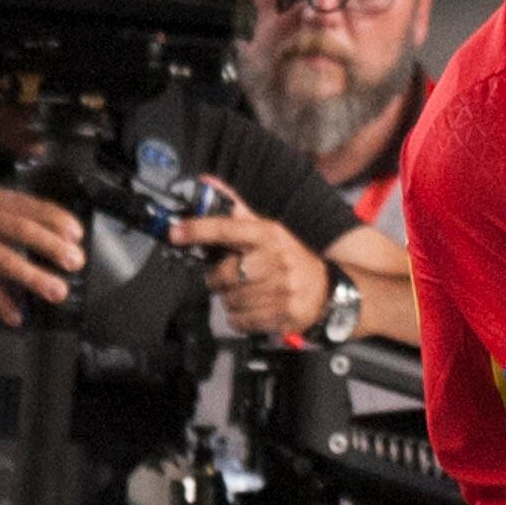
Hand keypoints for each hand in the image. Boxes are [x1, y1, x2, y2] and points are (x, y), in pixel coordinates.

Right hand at [0, 185, 81, 324]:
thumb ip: (8, 221)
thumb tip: (56, 241)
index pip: (29, 206)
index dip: (57, 220)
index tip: (78, 234)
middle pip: (21, 229)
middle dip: (52, 247)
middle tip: (75, 262)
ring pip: (5, 259)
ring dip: (35, 277)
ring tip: (57, 291)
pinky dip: (2, 302)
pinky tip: (16, 315)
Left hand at [170, 205, 334, 337]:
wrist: (331, 287)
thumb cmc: (293, 256)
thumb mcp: (271, 229)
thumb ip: (238, 210)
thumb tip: (208, 183)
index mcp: (270, 235)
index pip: (228, 229)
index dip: (199, 230)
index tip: (175, 232)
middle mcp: (278, 261)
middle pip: (224, 275)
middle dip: (216, 279)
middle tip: (225, 277)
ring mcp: (284, 289)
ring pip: (231, 301)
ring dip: (229, 299)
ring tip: (244, 292)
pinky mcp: (286, 314)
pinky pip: (242, 321)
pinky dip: (239, 318)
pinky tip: (252, 308)